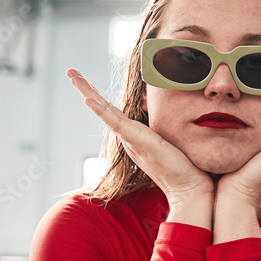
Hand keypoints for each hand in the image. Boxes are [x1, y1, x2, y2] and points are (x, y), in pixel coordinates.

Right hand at [68, 69, 213, 226]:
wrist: (191, 190)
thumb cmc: (189, 168)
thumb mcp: (177, 139)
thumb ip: (172, 126)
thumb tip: (184, 113)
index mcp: (136, 136)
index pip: (114, 111)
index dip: (100, 96)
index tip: (86, 81)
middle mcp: (129, 138)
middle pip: (103, 108)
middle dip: (85, 88)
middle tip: (70, 71)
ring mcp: (131, 140)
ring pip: (104, 111)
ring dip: (87, 91)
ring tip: (72, 75)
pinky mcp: (138, 141)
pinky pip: (115, 122)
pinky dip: (100, 110)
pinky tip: (88, 99)